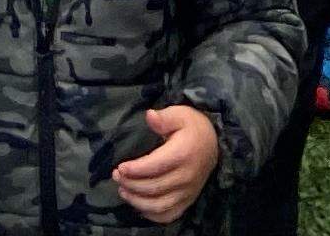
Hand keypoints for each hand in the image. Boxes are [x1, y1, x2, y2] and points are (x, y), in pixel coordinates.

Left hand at [112, 106, 221, 221]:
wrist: (213, 144)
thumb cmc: (192, 127)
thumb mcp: (180, 114)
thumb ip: (164, 117)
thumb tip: (149, 116)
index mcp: (183, 154)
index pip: (155, 167)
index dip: (135, 170)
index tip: (120, 167)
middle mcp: (186, 177)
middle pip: (154, 187)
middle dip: (131, 184)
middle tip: (116, 176)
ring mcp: (188, 192)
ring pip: (159, 205)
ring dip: (137, 201)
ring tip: (123, 190)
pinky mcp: (188, 201)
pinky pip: (169, 215)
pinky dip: (151, 214)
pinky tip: (139, 205)